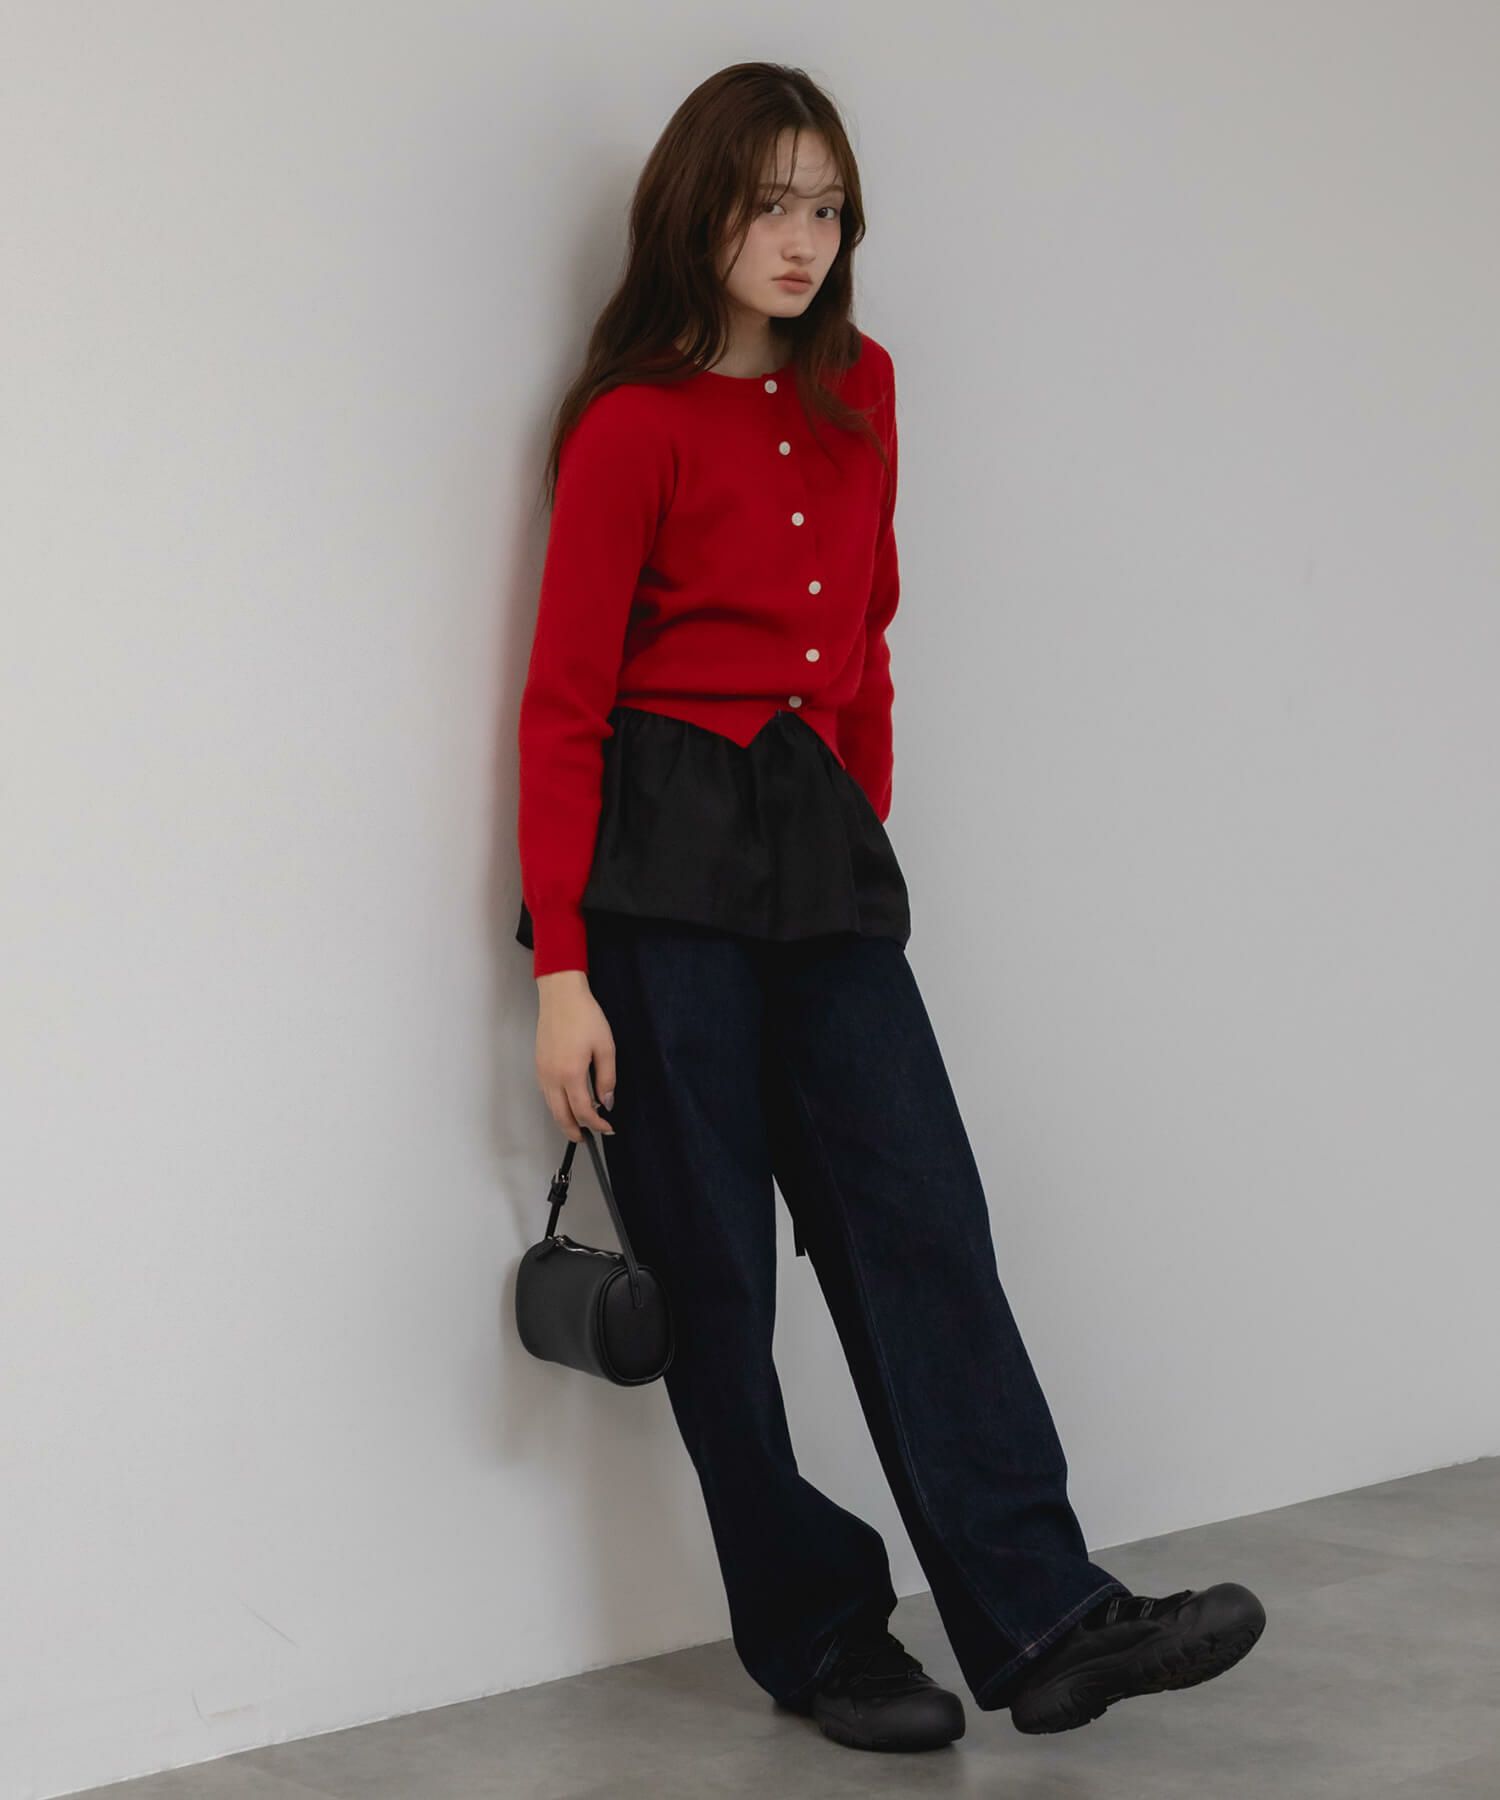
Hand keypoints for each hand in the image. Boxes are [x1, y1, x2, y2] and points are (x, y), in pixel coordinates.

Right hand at [534, 970, 616, 1142]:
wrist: (561, 996)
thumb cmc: (585, 1017)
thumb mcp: (606, 1047)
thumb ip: (607, 1078)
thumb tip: (607, 1102)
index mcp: (571, 1074)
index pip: (583, 1111)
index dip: (596, 1124)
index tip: (608, 1128)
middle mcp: (552, 1077)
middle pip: (561, 1116)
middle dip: (575, 1131)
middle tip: (589, 1138)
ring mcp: (542, 1072)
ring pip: (551, 1107)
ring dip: (564, 1119)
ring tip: (580, 1124)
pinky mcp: (538, 1065)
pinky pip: (546, 1094)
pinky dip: (557, 1105)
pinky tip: (568, 1103)